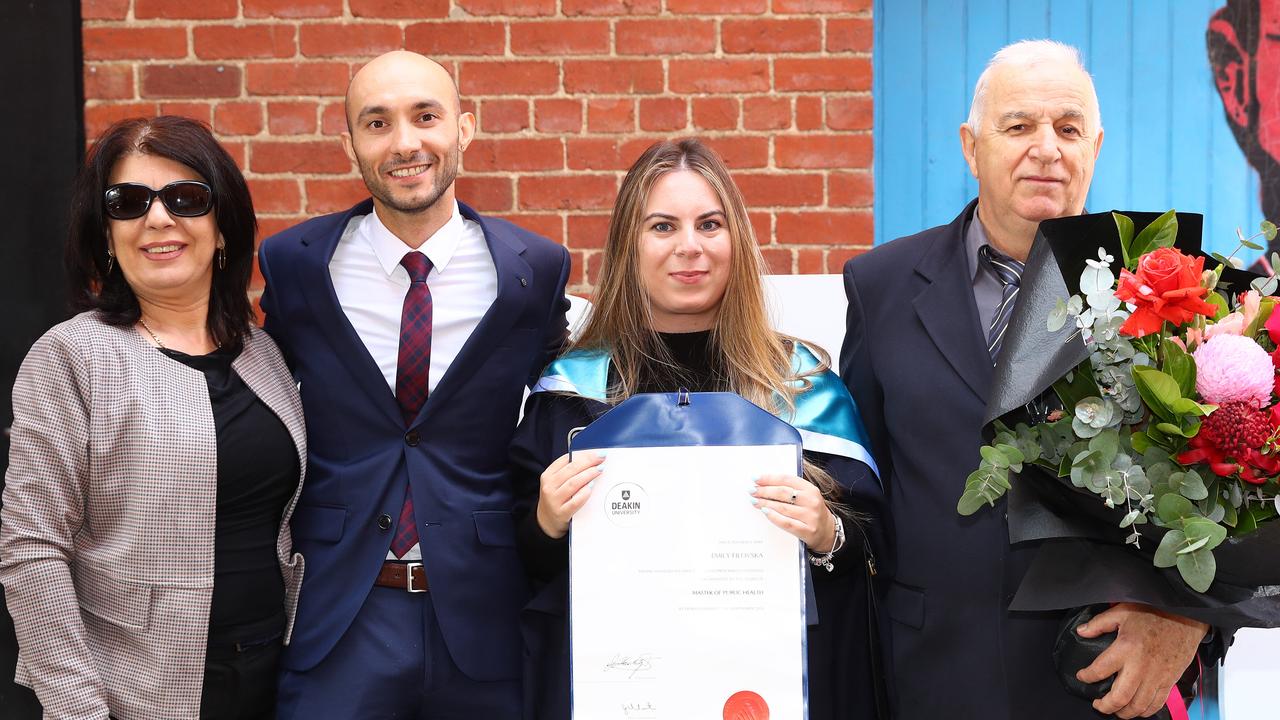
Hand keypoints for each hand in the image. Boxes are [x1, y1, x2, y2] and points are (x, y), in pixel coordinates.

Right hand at [535, 452, 603, 538]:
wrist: (546, 522)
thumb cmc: (555, 499)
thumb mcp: (556, 483)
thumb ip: (568, 472)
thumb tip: (589, 459)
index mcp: (548, 475)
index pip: (565, 460)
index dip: (582, 455)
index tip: (596, 452)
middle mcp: (549, 487)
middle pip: (570, 470)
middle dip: (588, 462)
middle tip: (601, 458)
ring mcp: (554, 500)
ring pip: (573, 483)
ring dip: (588, 475)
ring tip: (600, 470)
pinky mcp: (561, 513)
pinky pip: (575, 501)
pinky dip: (584, 493)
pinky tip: (591, 488)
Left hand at [750, 474, 835, 550]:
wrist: (828, 533)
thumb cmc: (811, 512)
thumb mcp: (806, 497)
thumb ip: (790, 489)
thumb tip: (764, 484)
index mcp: (810, 489)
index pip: (787, 480)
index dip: (769, 478)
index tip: (755, 478)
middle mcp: (811, 501)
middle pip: (783, 493)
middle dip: (764, 491)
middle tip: (751, 490)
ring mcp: (810, 517)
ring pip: (782, 507)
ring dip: (765, 503)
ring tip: (753, 500)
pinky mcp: (807, 530)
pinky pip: (787, 523)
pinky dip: (774, 517)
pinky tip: (764, 512)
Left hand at [1075, 602, 1207, 717]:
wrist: (1185, 616)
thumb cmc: (1154, 612)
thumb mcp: (1121, 611)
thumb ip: (1099, 623)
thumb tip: (1081, 631)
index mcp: (1125, 648)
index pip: (1099, 670)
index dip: (1087, 677)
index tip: (1082, 677)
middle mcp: (1140, 666)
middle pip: (1120, 697)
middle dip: (1106, 706)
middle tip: (1098, 705)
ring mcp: (1157, 676)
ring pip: (1139, 705)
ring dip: (1125, 712)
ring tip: (1115, 710)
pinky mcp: (1170, 680)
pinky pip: (1157, 703)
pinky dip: (1146, 711)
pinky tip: (1137, 710)